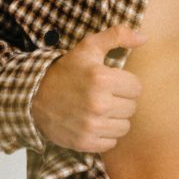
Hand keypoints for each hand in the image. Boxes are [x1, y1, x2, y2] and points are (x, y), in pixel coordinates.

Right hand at [31, 24, 146, 151]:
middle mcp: (99, 104)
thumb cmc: (66, 70)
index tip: (112, 83)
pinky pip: (111, 142)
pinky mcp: (85, 142)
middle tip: (104, 96)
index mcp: (102, 79)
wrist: (34, 96)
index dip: (125, 84)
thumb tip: (144, 38)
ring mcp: (91, 125)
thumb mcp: (88, 46)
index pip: (136, 88)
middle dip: (121, 101)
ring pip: (124, 127)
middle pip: (132, 108)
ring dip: (115, 119)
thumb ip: (117, 36)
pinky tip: (93, 123)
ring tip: (99, 110)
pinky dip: (105, 135)